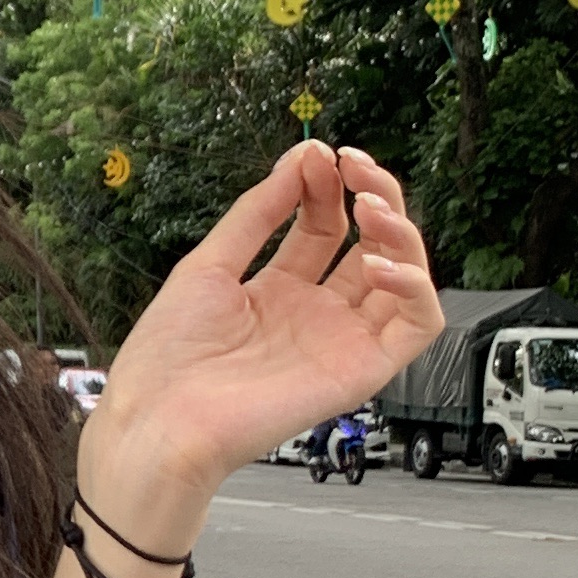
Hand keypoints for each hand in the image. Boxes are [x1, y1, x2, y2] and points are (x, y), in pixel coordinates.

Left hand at [84, 142, 444, 538]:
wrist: (160, 422)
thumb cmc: (168, 359)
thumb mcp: (209, 265)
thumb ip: (258, 212)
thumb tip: (301, 156)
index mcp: (276, 292)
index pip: (323, 226)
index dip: (327, 186)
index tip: (319, 154)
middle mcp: (314, 315)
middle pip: (369, 244)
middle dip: (372, 196)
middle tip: (356, 167)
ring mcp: (340, 341)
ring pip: (403, 278)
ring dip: (401, 233)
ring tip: (372, 207)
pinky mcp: (361, 371)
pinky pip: (417, 326)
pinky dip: (415, 286)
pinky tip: (382, 262)